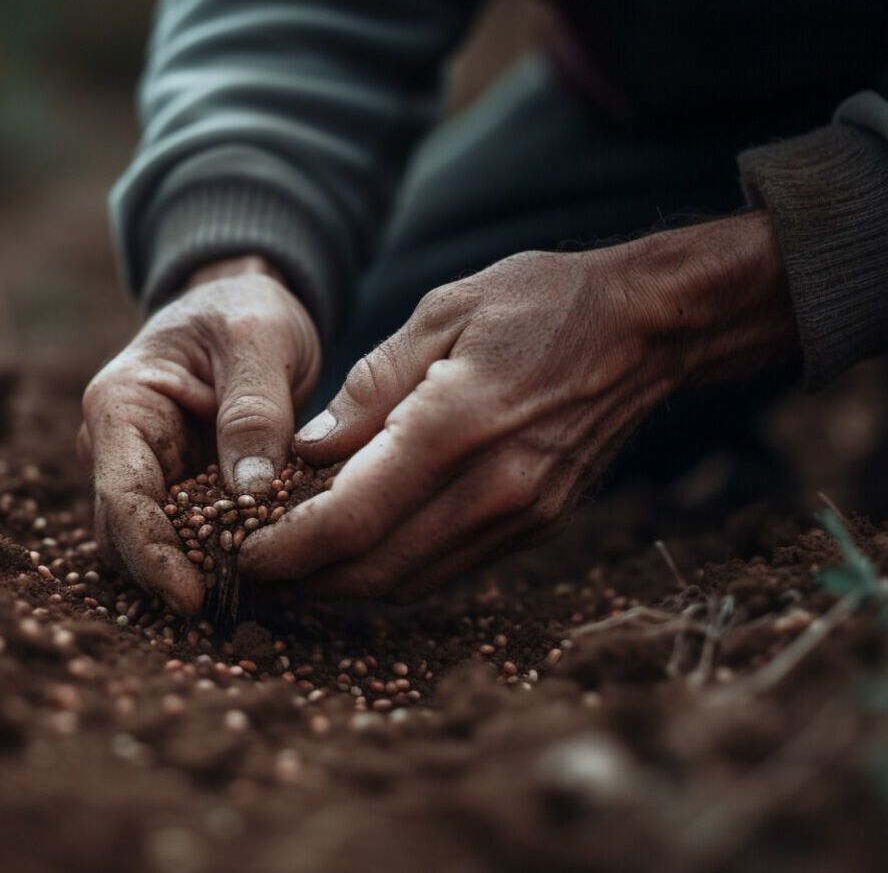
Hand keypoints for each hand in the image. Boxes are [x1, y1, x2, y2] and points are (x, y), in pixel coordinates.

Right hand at [79, 258, 321, 614]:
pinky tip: (263, 574)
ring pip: (148, 550)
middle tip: (237, 608)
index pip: (122, 497)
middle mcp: (116, 449)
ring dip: (194, 574)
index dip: (152, 554)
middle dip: (170, 576)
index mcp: (119, 406)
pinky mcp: (176, 495)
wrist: (241, 303)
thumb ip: (254, 409)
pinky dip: (215, 562)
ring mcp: (144, 476)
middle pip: (123, 538)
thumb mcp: (259, 336)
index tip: (192, 597)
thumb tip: (251, 494)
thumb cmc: (244, 310)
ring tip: (256, 595)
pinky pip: (186, 542)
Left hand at [237, 212, 796, 599]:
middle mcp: (494, 487)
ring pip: (410, 581)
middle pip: (374, 568)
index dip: (288, 549)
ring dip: (343, 583)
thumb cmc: (537, 305)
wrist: (647, 327)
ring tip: (292, 563)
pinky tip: (356, 547)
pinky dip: (392, 568)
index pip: (352, 519)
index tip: (242, 552)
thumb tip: (305, 452)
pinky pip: (447, 569)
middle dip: (303, 578)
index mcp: (457, 426)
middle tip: (252, 566)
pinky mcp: (538, 526)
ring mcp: (522, 515)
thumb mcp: (440, 314)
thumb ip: (368, 387)